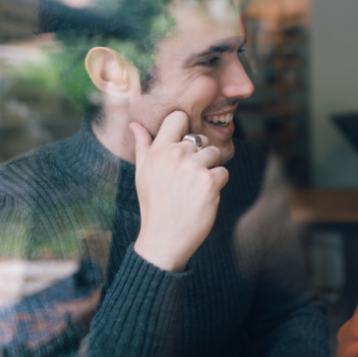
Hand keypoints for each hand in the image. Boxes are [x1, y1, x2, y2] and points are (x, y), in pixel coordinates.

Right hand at [130, 111, 228, 272]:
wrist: (164, 239)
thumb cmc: (154, 204)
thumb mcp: (142, 174)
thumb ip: (142, 145)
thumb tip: (134, 124)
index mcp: (158, 150)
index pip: (179, 117)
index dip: (185, 129)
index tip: (183, 146)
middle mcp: (175, 155)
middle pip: (201, 139)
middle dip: (200, 156)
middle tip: (186, 179)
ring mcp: (194, 168)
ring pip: (215, 154)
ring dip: (210, 169)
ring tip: (194, 188)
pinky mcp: (209, 183)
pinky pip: (223, 172)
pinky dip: (217, 185)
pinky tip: (202, 198)